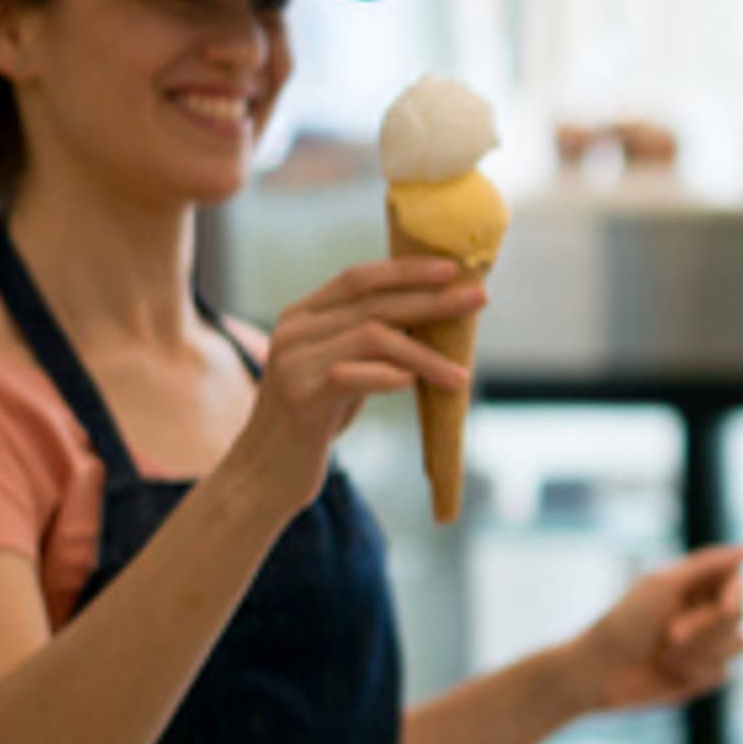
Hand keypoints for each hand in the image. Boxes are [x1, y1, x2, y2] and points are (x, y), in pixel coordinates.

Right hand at [224, 258, 483, 518]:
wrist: (264, 474)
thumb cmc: (313, 423)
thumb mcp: (342, 371)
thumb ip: (370, 343)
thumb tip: (434, 317)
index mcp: (302, 316)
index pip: (358, 278)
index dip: (407, 270)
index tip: (453, 268)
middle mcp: (294, 331)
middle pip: (373, 303)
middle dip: (431, 300)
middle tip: (479, 298)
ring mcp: (293, 362)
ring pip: (371, 336)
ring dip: (424, 353)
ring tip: (460, 374)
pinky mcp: (300, 398)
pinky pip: (351, 375)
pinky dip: (388, 376)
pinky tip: (414, 383)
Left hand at [559, 546, 742, 715]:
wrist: (599, 673)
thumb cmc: (624, 623)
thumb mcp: (662, 585)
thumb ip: (707, 564)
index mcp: (693, 586)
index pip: (736, 581)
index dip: (736, 593)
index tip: (726, 606)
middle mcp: (703, 613)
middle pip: (739, 614)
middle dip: (706, 627)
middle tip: (669, 635)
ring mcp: (706, 645)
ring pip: (738, 645)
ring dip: (700, 651)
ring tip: (665, 655)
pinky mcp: (703, 675)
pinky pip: (722, 673)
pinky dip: (694, 672)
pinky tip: (667, 672)